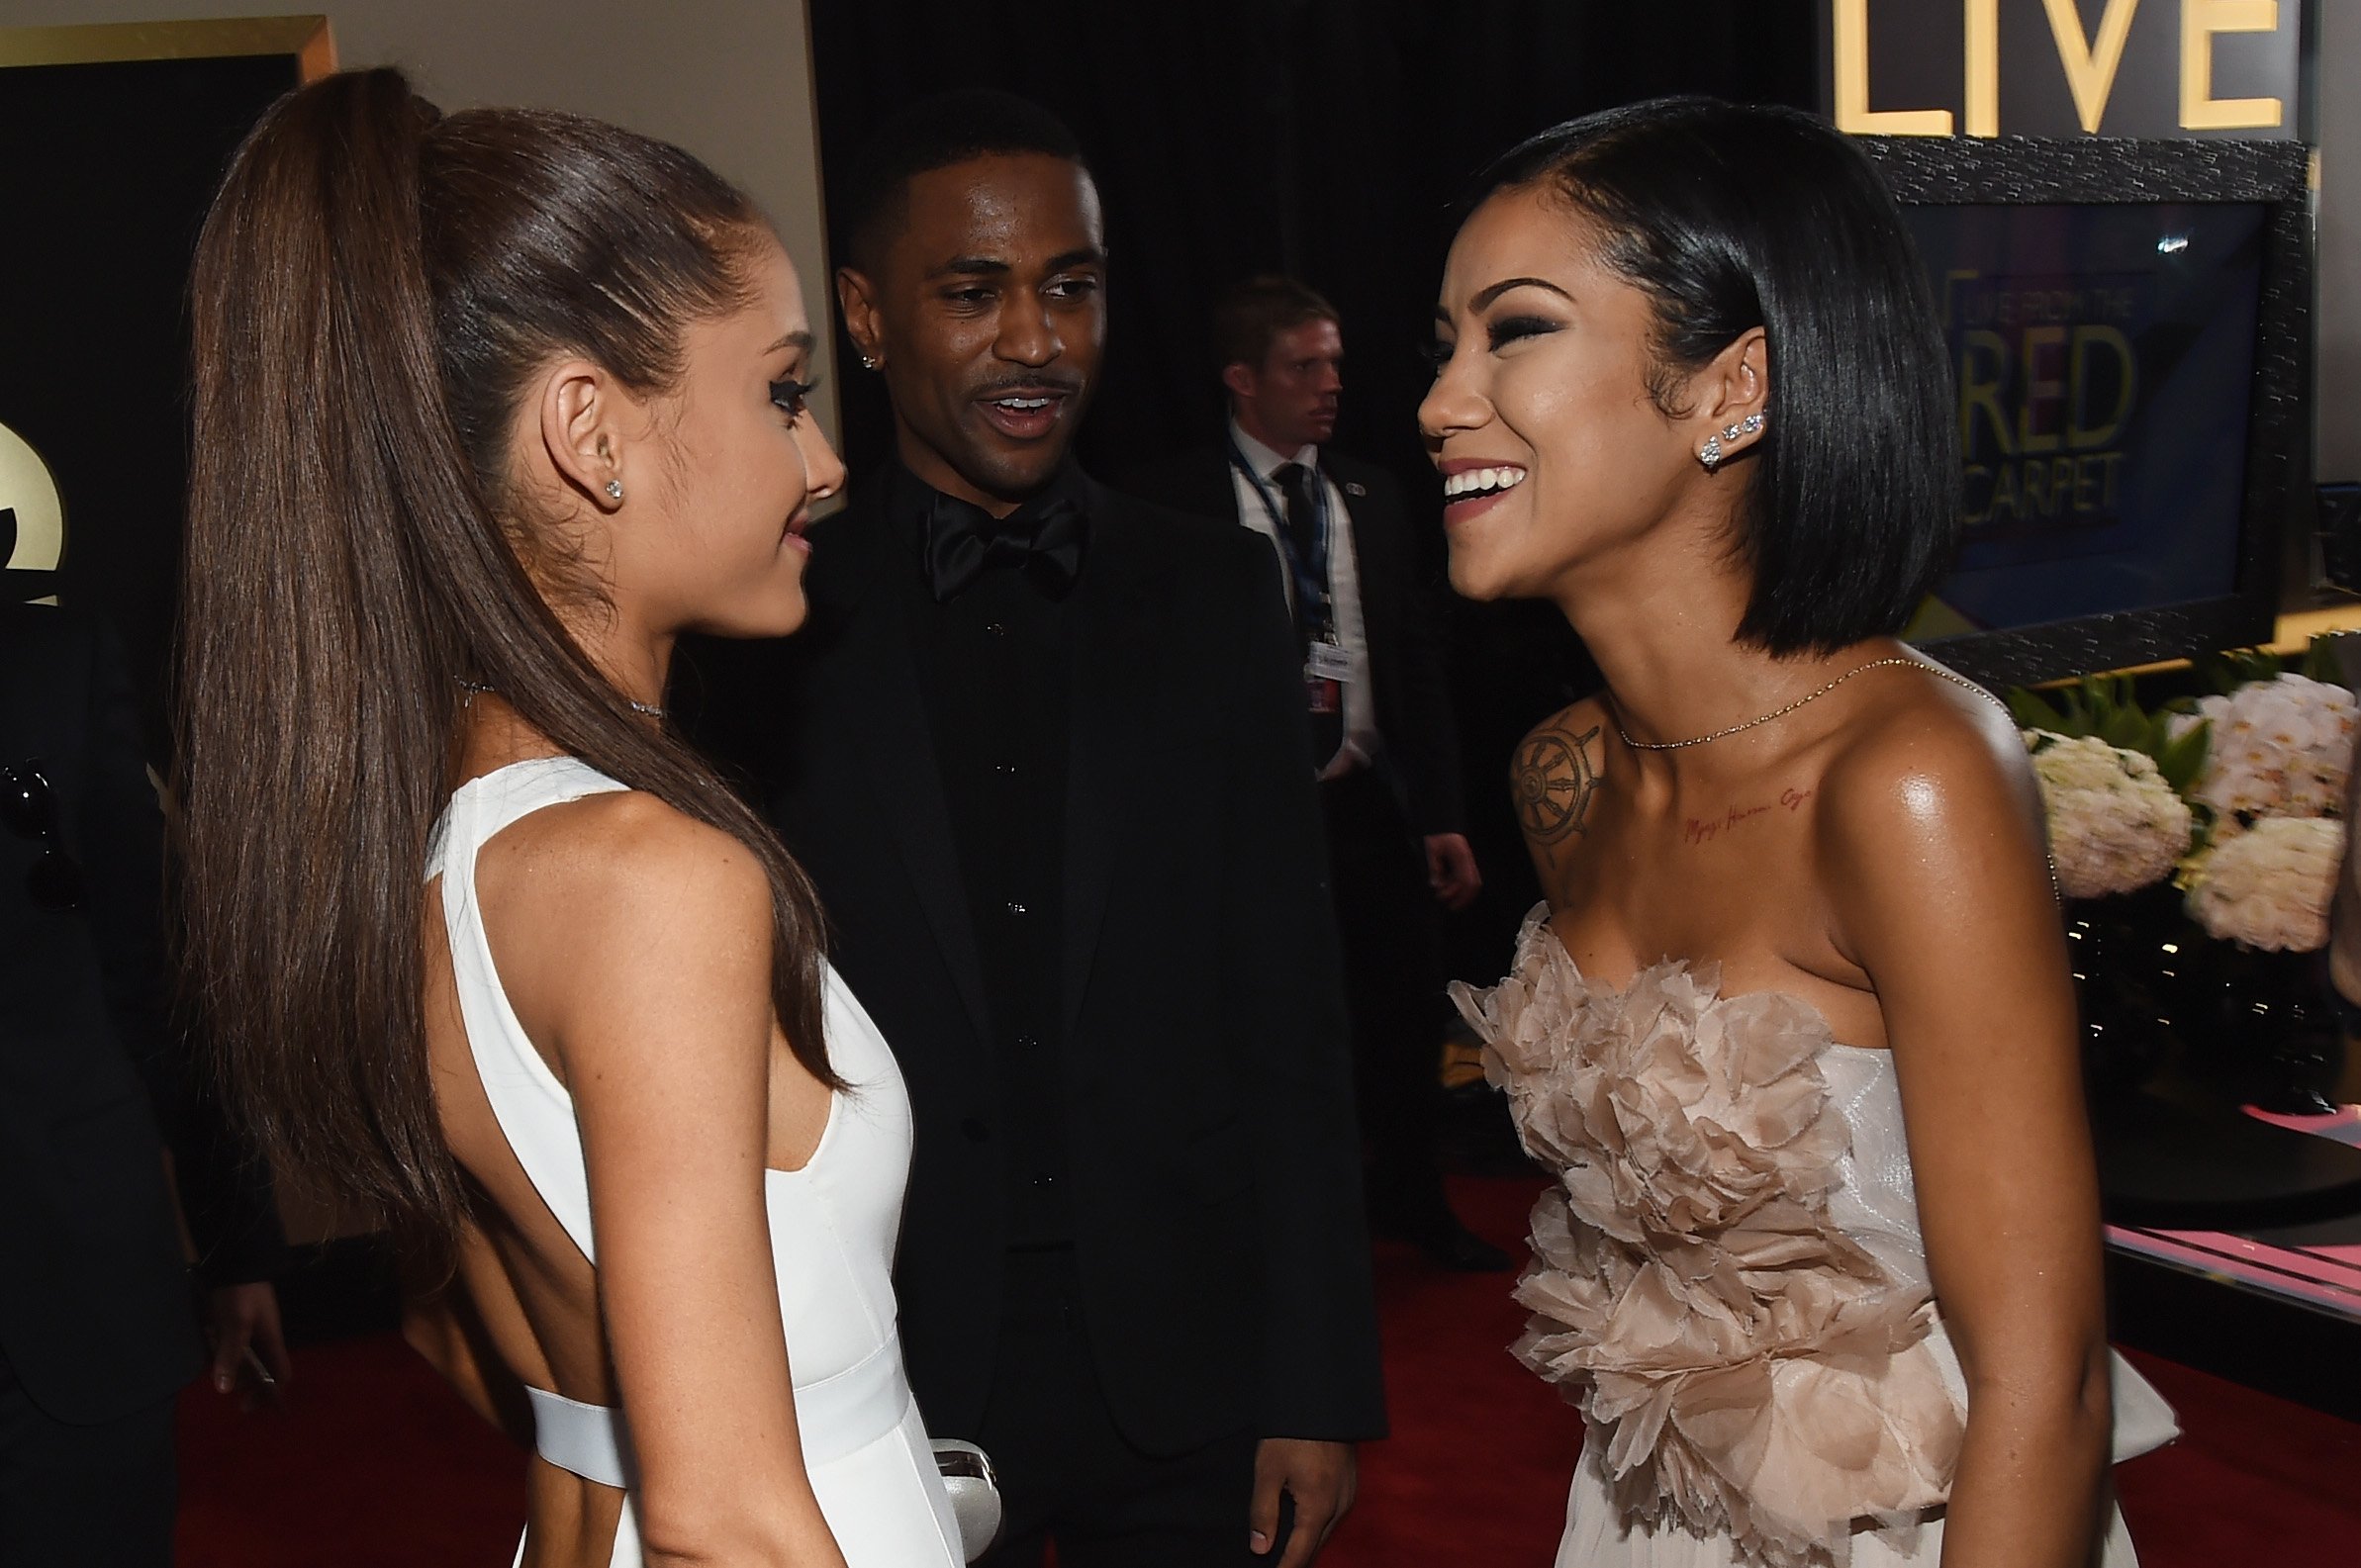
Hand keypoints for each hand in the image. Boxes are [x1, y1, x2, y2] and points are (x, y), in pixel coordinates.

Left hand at [208, 1281, 290, 1410]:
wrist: (235, 1262)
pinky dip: (222, 1355)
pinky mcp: (235, 1327)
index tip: (248, 1406)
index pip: (280, 1375)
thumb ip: (231, 1354)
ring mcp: (250, 1333)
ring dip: (231, 1369)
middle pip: (261, 1372)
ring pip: (245, 1362)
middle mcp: (263, 1341)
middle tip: (227, 1392)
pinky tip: (209, 1352)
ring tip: (215, 1368)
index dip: (271, 1393)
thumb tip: (224, 1390)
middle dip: (246, 1385)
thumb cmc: (242, 1294)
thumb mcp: (237, 1324)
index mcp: (272, 1342)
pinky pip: (232, 1349)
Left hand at [1249, 1438, 1355, 1566]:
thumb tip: (1260, 1549)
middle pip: (1317, 1545)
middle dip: (1298, 1558)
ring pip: (1327, 1531)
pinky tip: (1304, 1524)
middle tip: (1278, 1565)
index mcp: (1318, 1508)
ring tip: (1287, 1550)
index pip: (1301, 1552)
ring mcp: (1349, 1494)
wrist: (1322, 1400)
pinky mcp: (1351, 1483)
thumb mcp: (1268, 1471)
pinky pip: (1335, 1515)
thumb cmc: (1291, 1434)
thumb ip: (1263, 1512)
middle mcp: (1339, 1507)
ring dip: (1309, 1542)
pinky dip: (1318, 1526)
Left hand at [1423, 833, 1480, 909]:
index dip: (1457, 894)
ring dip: (1463, 894)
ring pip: (1474, 882)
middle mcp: (1468, 860)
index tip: (1447, 902)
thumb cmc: (1436, 836)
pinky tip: (1450, 890)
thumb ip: (1434, 868)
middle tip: (1452, 908)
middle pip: (1474, 884)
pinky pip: (1469, 878)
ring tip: (1449, 900)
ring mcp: (1468, 861)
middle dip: (1464, 898)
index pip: (1466, 880)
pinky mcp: (1465, 862)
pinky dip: (1462, 888)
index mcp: (1461, 857)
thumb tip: (1436, 885)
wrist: (1440, 823)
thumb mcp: (1431, 850)